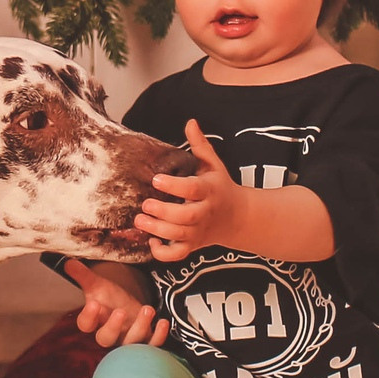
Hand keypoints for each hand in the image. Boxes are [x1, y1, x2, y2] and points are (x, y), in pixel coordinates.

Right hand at [65, 259, 168, 348]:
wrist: (128, 306)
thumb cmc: (110, 298)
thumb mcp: (98, 285)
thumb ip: (83, 275)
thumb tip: (68, 261)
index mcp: (95, 321)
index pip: (85, 325)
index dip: (88, 317)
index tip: (93, 304)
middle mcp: (110, 333)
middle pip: (105, 339)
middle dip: (113, 327)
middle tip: (120, 311)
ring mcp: (127, 338)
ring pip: (130, 342)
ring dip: (140, 327)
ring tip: (147, 309)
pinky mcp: (145, 340)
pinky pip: (152, 344)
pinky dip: (159, 336)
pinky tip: (163, 322)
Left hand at [136, 121, 243, 261]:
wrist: (238, 218)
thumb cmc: (220, 187)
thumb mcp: (213, 164)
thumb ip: (200, 145)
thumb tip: (191, 122)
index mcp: (209, 190)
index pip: (192, 189)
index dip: (174, 186)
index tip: (156, 180)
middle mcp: (205, 213)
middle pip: (185, 217)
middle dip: (163, 213)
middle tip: (145, 205)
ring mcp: (198, 232)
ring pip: (179, 235)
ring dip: (158, 230)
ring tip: (140, 220)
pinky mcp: (193, 246)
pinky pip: (177, 255)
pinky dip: (163, 253)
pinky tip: (151, 241)